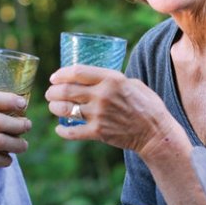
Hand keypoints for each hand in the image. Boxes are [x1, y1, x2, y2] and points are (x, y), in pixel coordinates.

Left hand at [46, 65, 169, 156]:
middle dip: (53, 91)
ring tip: (53, 106)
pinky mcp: (98, 132)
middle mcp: (103, 95)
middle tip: (50, 93)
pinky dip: (62, 131)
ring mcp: (99, 114)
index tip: (54, 77)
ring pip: (66, 109)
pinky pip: (72, 131)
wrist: (155, 133)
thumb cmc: (147, 105)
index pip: (77, 72)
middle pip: (67, 90)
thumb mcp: (133, 83)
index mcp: (112, 79)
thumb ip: (113, 80)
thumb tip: (96, 78)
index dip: (61, 74)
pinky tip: (59, 128)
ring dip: (54, 107)